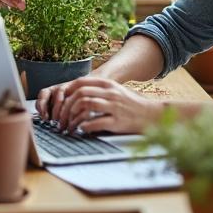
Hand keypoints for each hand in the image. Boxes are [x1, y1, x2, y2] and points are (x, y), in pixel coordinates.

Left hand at [38, 76, 161, 134]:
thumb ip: (99, 90)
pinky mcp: (117, 122)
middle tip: (61, 119)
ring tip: (68, 126)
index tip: (59, 101)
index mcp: (109, 85)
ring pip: (85, 107)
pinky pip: (95, 122)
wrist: (153, 115)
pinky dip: (85, 127)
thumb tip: (76, 94)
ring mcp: (114, 107)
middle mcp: (110, 94)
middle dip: (66, 108)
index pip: (81, 82)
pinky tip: (82, 130)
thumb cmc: (131, 105)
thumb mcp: (116, 91)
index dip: (67, 91)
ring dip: (73, 118)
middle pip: (79, 95)